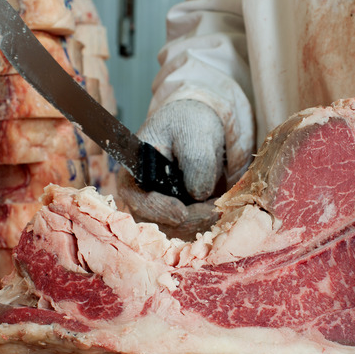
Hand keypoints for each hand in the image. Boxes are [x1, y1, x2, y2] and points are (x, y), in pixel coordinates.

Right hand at [117, 99, 224, 238]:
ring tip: (219, 205)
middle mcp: (142, 196)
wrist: (199, 128)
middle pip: (157, 222)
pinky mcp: (177, 217)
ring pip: (176, 231)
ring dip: (200, 223)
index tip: (182, 212)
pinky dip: (206, 222)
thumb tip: (198, 194)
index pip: (139, 199)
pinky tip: (218, 207)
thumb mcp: (193, 131)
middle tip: (214, 210)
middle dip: (188, 220)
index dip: (158, 209)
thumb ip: (196, 160)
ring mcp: (159, 209)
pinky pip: (190, 229)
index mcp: (135, 172)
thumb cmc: (189, 123)